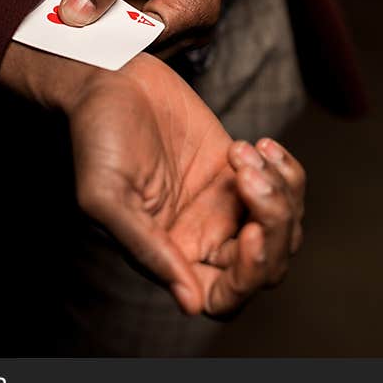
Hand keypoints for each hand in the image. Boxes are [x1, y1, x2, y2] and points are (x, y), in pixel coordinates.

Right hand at [0, 43, 304, 314]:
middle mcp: (201, 236)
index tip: (252, 233)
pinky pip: (286, 187)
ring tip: (246, 153)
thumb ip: (147, 249)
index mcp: (169, 254)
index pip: (225, 297)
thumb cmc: (96, 136)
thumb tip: (190, 302)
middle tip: (248, 176)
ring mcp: (224, 203)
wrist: (111, 80)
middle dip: (274, 224)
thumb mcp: (107, 196)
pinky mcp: (239, 170)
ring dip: (281, 190)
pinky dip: (286, 169)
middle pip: (266, 264)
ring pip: (283, 226)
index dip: (250, 275)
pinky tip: (259, 146)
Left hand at [56, 0, 237, 42]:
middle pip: (128, 41)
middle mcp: (191, 25)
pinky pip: (121, 16)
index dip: (98, 32)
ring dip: (89, 6)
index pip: (138, 41)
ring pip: (120, 30)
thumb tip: (74, 16)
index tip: (60, 13)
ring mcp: (175, 19)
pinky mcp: (157, 10)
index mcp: (196, 11)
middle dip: (90, 19)